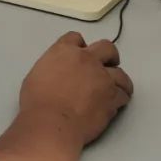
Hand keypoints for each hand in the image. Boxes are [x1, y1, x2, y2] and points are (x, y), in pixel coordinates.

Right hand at [18, 31, 132, 146]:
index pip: (76, 38)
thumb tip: (58, 74)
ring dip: (118, 81)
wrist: (52, 122)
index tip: (80, 56)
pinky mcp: (113, 97)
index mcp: (64, 51)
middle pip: (107, 48)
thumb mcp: (36, 75)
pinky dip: (120, 99)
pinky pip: (123, 95)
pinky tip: (113, 104)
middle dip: (109, 56)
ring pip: (121, 74)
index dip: (79, 46)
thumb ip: (52, 68)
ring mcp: (103, 78)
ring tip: (114, 90)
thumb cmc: (37, 101)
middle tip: (106, 67)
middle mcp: (87, 59)